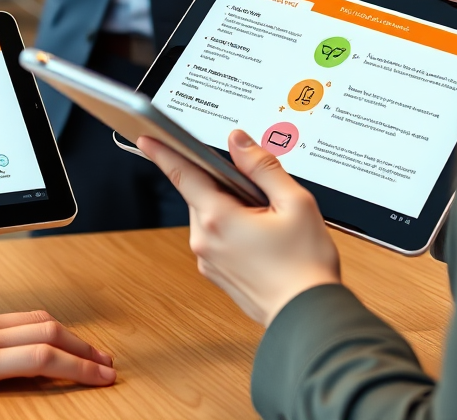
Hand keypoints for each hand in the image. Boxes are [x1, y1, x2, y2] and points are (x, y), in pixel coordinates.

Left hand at [139, 130, 339, 327]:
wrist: (310, 318)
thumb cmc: (306, 266)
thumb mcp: (295, 203)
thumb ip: (262, 166)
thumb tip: (239, 142)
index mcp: (218, 218)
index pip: (182, 174)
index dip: (162, 152)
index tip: (146, 137)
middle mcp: (204, 240)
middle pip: (201, 193)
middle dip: (223, 184)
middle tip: (259, 194)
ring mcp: (207, 259)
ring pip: (209, 214)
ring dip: (229, 208)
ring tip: (266, 222)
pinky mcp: (215, 273)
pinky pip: (215, 237)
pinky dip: (231, 229)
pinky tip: (260, 240)